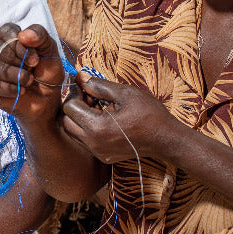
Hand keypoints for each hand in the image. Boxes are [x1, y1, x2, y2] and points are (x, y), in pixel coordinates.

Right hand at [0, 23, 63, 122]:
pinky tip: (19, 91)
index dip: (20, 46)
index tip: (34, 59)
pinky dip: (9, 89)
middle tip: (31, 72)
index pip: (6, 32)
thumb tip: (23, 35)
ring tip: (28, 81)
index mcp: (7, 35)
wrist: (45, 98)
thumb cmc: (45, 71)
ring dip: (17, 77)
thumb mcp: (49, 50)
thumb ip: (40, 35)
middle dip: (20, 63)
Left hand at [61, 75, 179, 163]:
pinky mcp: (103, 156)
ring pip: (73, 133)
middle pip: (66, 122)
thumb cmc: (149, 114)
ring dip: (79, 118)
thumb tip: (80, 77)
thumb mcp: (125, 93)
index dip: (75, 94)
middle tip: (89, 97)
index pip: (69, 107)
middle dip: (73, 107)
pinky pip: (85, 141)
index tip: (85, 86)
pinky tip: (104, 120)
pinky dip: (88, 129)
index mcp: (97, 127)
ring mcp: (97, 152)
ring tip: (97, 107)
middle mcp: (93, 143)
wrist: (166, 139)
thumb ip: (98, 85)